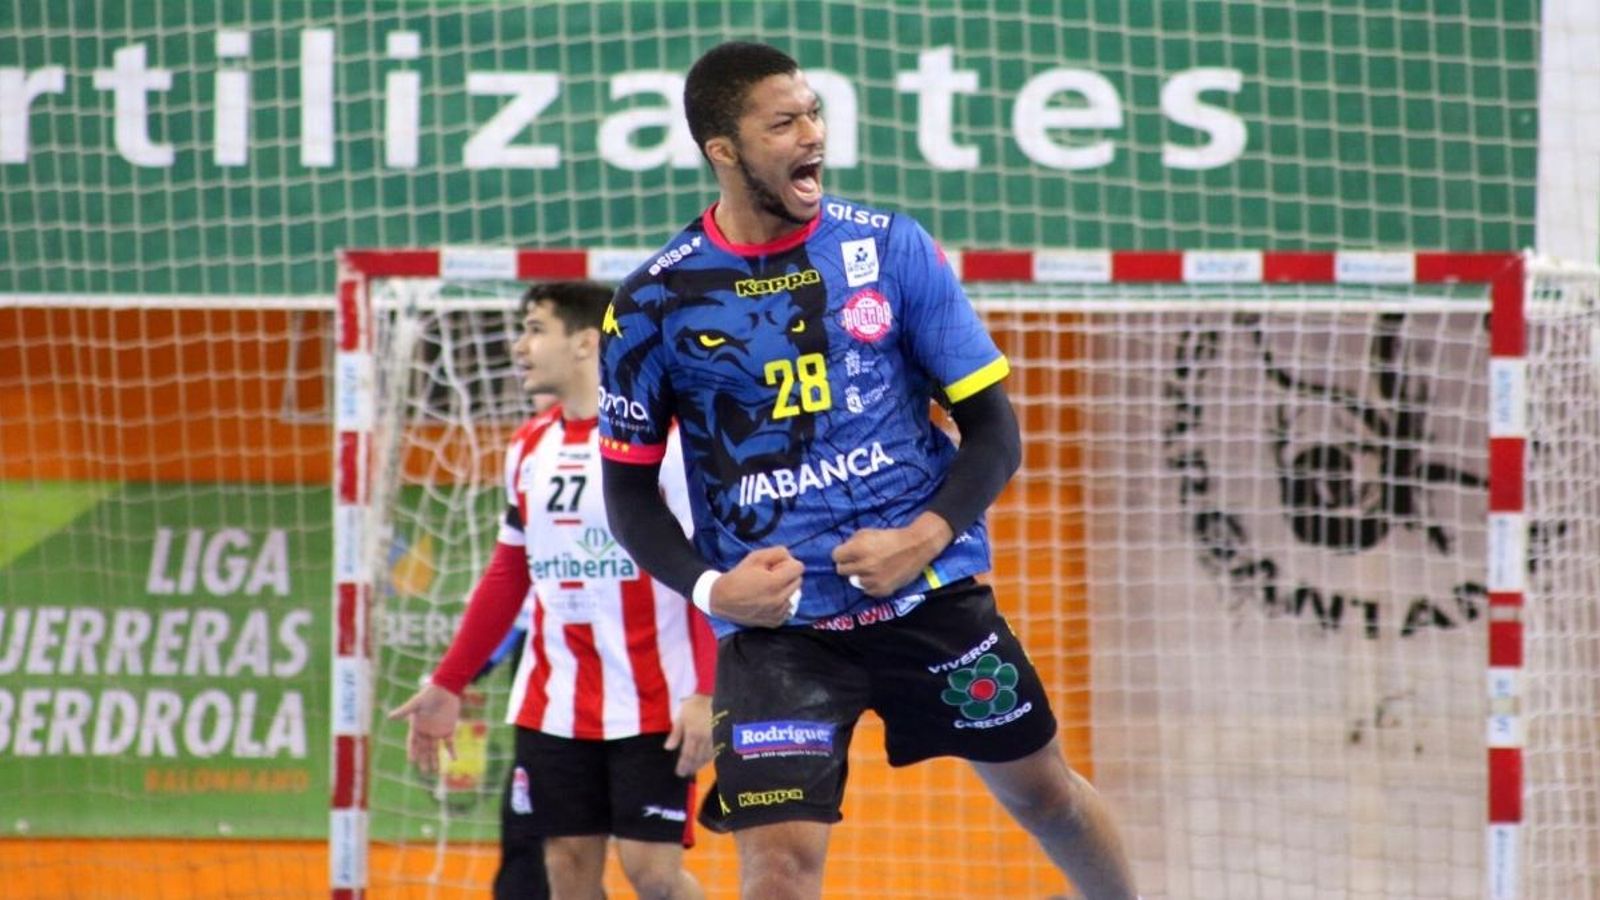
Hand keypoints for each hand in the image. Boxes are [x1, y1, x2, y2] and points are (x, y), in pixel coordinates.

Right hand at [386, 682, 460, 774]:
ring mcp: (437, 732)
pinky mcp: (449, 729)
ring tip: (435, 772)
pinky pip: (450, 743)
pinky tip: (454, 759)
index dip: (413, 751)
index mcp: (416, 727)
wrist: (445, 689)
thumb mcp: (416, 703)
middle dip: (424, 761)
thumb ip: (404, 711)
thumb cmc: (428, 694)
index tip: (412, 761)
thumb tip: (389, 717)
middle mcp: (426, 732)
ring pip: (435, 749)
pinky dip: (452, 751)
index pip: (413, 742)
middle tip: (425, 773)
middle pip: (424, 749)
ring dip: (435, 760)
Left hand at [664, 693, 713, 776]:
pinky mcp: (722, 737)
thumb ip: (676, 732)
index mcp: (692, 734)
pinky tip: (706, 761)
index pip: (686, 754)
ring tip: (693, 770)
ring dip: (699, 765)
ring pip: (706, 757)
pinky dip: (709, 759)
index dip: (682, 765)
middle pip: (696, 758)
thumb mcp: (682, 715)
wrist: (718, 697)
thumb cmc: (697, 705)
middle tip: (685, 774)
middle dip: (690, 767)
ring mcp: (714, 739)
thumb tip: (668, 748)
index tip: (679, 772)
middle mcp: (704, 740)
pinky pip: (715, 752)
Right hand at [709, 546, 804, 627]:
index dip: (787, 563)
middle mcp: (780, 600)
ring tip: (769, 589)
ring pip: (794, 595)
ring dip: (786, 590)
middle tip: (771, 576)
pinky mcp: (776, 622)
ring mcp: (779, 613)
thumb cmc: (738, 576)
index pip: (799, 568)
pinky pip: (788, 609)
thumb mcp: (756, 557)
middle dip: (787, 576)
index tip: (776, 566)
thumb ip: (777, 553)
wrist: (722, 600)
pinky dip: (782, 603)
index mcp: (776, 582)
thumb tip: (791, 558)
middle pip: (798, 581)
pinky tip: (768, 600)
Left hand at [832, 511, 953, 596]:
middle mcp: (864, 566)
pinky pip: (867, 590)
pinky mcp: (882, 590)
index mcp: (859, 550)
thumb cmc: (891, 537)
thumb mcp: (868, 532)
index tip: (847, 553)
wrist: (916, 547)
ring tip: (869, 569)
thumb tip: (841, 553)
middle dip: (848, 564)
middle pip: (841, 570)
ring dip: (859, 575)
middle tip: (857, 561)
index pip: (836, 556)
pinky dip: (870, 584)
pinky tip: (878, 576)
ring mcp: (873, 580)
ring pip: (854, 582)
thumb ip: (852, 542)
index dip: (841, 553)